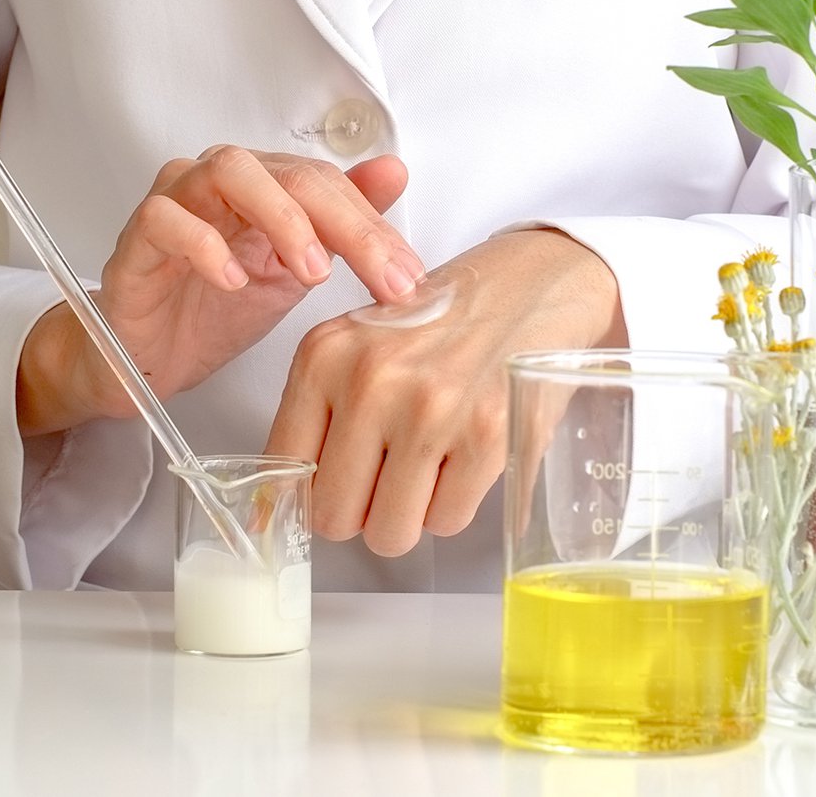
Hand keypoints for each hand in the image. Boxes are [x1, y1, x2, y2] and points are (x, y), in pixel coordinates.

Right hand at [16, 147, 426, 434]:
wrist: (147, 360)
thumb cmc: (214, 310)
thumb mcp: (295, 272)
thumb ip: (342, 224)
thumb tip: (395, 172)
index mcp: (265, 185)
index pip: (328, 184)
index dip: (373, 226)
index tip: (408, 276)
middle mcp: (220, 181)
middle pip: (290, 174)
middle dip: (345, 224)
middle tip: (381, 277)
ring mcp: (176, 203)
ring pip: (227, 172)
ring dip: (281, 217)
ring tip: (313, 271)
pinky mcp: (135, 240)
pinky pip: (163, 219)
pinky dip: (203, 244)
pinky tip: (234, 279)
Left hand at [264, 229, 626, 555]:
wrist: (536, 285)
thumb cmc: (445, 321)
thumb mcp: (360, 344)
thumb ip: (319, 412)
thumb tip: (279, 507)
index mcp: (325, 355)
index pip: (285, 469)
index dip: (310, 491)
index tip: (332, 489)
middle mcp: (371, 381)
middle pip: (334, 516)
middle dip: (362, 512)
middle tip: (388, 480)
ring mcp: (429, 410)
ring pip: (389, 531)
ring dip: (409, 516)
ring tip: (428, 469)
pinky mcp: (486, 437)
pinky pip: (446, 522)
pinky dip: (455, 506)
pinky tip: (464, 461)